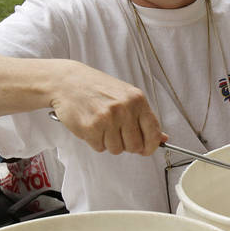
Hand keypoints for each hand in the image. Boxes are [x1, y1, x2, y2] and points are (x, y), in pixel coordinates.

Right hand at [50, 64, 166, 156]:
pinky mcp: (91, 128)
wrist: (67, 81)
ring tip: (101, 125)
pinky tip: (91, 125)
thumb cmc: (96, 88)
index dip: (151, 146)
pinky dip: (95, 141)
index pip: (153, 133)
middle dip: (126, 145)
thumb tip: (162, 138)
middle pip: (135, 146)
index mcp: (137, 100)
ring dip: (109, 142)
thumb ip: (143, 118)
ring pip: (117, 150)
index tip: (146, 149)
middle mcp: (124, 109)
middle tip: (116, 133)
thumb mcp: (125, 96)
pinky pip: (99, 148)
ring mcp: (107, 119)